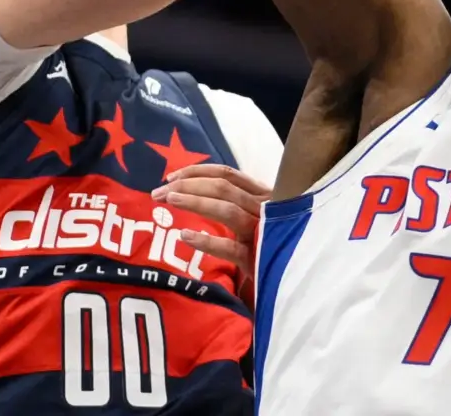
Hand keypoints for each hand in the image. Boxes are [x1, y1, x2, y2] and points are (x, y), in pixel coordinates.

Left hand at [152, 164, 271, 268]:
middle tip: (160, 192)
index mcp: (262, 195)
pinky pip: (231, 248)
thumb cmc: (269, 246)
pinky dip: (207, 240)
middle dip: (188, 185)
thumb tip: (191, 192)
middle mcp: (264, 208)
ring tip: (170, 202)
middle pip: (223, 188)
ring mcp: (263, 232)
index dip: (198, 172)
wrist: (291, 279)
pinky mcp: (259, 258)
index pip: (228, 174)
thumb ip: (233, 203)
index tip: (171, 176)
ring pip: (228, 210)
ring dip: (196, 202)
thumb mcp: (255, 218)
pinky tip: (186, 236)